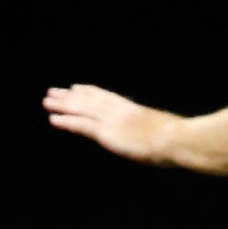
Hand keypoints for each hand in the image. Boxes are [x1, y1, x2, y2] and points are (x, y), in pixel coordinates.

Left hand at [45, 84, 179, 165]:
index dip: (89, 91)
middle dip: (70, 96)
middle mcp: (120, 111)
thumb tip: (161, 137)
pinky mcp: (107, 133)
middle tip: (54, 91)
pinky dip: (66, 121)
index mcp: (134, 109)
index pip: (106, 96)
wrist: (177, 140)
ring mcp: (112, 121)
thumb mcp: (167, 132)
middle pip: (90, 99)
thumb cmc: (180, 140)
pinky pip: (82, 125)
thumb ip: (156, 132)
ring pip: (81, 109)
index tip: (76, 88)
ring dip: (63, 105)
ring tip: (47, 101)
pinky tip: (53, 119)